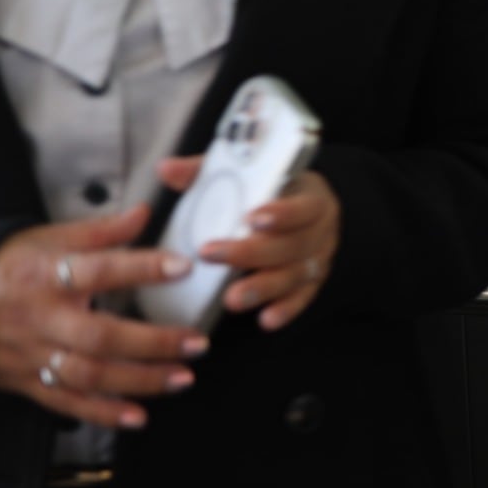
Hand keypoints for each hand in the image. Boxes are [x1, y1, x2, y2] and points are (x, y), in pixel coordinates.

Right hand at [0, 207, 207, 430]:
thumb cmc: (9, 269)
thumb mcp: (46, 240)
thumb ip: (99, 231)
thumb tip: (144, 213)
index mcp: (44, 276)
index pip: (97, 270)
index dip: (141, 268)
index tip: (183, 266)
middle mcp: (39, 319)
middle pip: (99, 337)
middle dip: (153, 343)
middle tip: (197, 343)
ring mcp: (32, 355)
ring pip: (88, 375)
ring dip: (140, 381)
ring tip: (183, 378)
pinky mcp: (26, 383)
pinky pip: (67, 403)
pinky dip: (104, 414)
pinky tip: (139, 416)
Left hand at [160, 156, 341, 330]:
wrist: (303, 207)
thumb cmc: (268, 191)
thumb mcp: (246, 174)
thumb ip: (207, 172)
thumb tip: (166, 168)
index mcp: (311, 197)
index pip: (304, 206)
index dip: (282, 214)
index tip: (251, 219)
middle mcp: (320, 230)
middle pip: (294, 245)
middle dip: (252, 253)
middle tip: (212, 255)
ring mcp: (318, 258)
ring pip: (296, 275)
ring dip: (264, 288)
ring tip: (231, 299)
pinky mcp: (312, 282)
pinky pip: (302, 299)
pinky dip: (285, 310)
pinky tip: (265, 319)